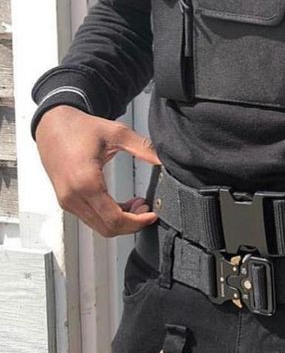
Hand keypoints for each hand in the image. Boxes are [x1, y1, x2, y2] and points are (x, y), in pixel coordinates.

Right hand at [35, 105, 161, 237]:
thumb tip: (164, 160)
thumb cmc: (81, 128)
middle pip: (108, 228)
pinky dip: (109, 216)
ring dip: (122, 221)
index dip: (137, 222)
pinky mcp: (66, 200)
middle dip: (132, 223)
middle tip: (147, 209)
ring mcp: (67, 201)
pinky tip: (124, 204)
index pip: (115, 219)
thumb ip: (143, 147)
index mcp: (86, 182)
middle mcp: (73, 196)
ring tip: (138, 204)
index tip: (153, 214)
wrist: (52, 125)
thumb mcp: (116, 133)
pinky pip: (91, 218)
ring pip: (99, 226)